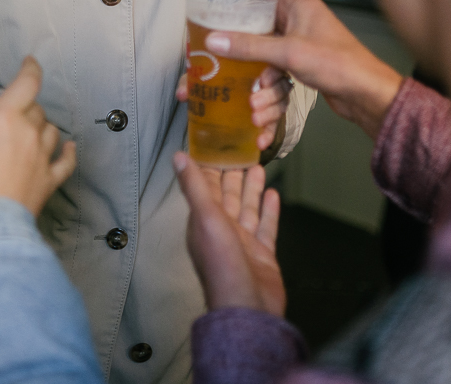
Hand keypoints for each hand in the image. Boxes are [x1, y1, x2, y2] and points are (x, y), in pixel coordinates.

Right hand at [0, 57, 76, 216]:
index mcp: (3, 117)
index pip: (26, 83)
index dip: (29, 69)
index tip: (29, 62)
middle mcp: (28, 132)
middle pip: (35, 110)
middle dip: (26, 107)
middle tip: (11, 113)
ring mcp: (42, 157)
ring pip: (50, 132)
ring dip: (42, 128)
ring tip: (32, 130)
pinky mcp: (48, 182)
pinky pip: (65, 163)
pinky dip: (67, 154)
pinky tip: (69, 148)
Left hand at [174, 64, 291, 152]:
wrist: (217, 96)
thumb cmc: (215, 78)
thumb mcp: (204, 76)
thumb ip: (192, 81)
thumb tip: (183, 94)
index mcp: (257, 61)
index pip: (273, 62)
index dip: (272, 71)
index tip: (263, 79)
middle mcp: (269, 79)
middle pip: (280, 85)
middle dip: (269, 95)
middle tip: (253, 102)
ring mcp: (271, 99)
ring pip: (280, 105)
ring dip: (269, 113)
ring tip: (255, 120)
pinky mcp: (269, 118)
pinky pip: (273, 126)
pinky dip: (268, 134)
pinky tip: (260, 143)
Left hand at [174, 153, 284, 315]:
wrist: (248, 305)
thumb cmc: (222, 262)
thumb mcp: (205, 217)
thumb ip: (194, 186)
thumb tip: (176, 156)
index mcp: (203, 222)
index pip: (206, 188)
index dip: (212, 166)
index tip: (218, 145)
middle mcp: (221, 231)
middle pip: (229, 196)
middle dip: (234, 174)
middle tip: (244, 150)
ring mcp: (243, 243)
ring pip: (247, 209)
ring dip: (252, 188)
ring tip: (260, 165)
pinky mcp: (262, 254)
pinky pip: (266, 227)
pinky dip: (268, 211)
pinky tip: (274, 194)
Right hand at [206, 0, 402, 139]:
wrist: (365, 93)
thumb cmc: (337, 63)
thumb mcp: (288, 52)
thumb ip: (249, 46)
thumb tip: (215, 39)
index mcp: (299, 4)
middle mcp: (299, 19)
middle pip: (260, 20)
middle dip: (240, 36)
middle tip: (218, 41)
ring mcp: (301, 42)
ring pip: (266, 51)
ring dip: (255, 72)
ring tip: (247, 90)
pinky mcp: (303, 63)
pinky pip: (276, 68)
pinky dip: (268, 84)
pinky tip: (261, 103)